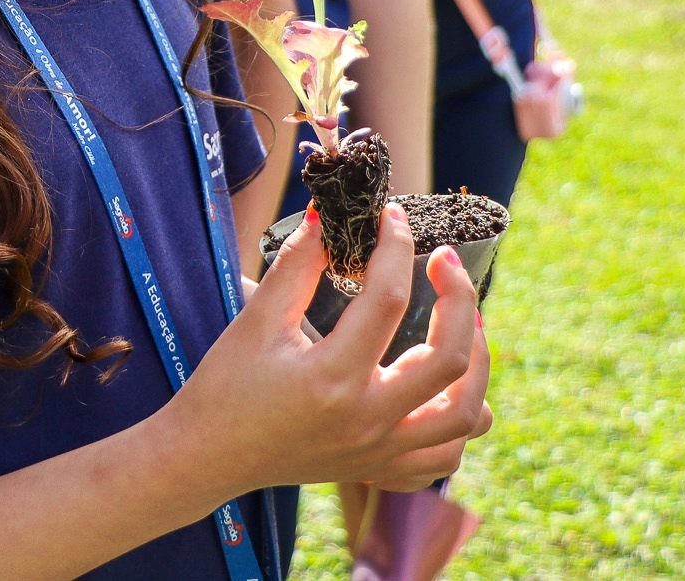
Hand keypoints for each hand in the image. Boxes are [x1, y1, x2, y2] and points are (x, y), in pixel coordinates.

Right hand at [165, 202, 490, 496]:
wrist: (207, 455)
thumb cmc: (226, 386)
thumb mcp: (257, 320)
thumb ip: (296, 266)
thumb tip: (326, 216)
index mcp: (332, 379)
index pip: (387, 300)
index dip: (396, 246)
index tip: (394, 217)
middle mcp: (367, 420)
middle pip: (451, 360)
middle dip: (460, 299)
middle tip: (446, 261)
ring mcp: (380, 451)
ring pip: (465, 415)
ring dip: (477, 363)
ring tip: (465, 323)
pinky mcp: (380, 468)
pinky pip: (446, 457)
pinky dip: (459, 422)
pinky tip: (445, 387)